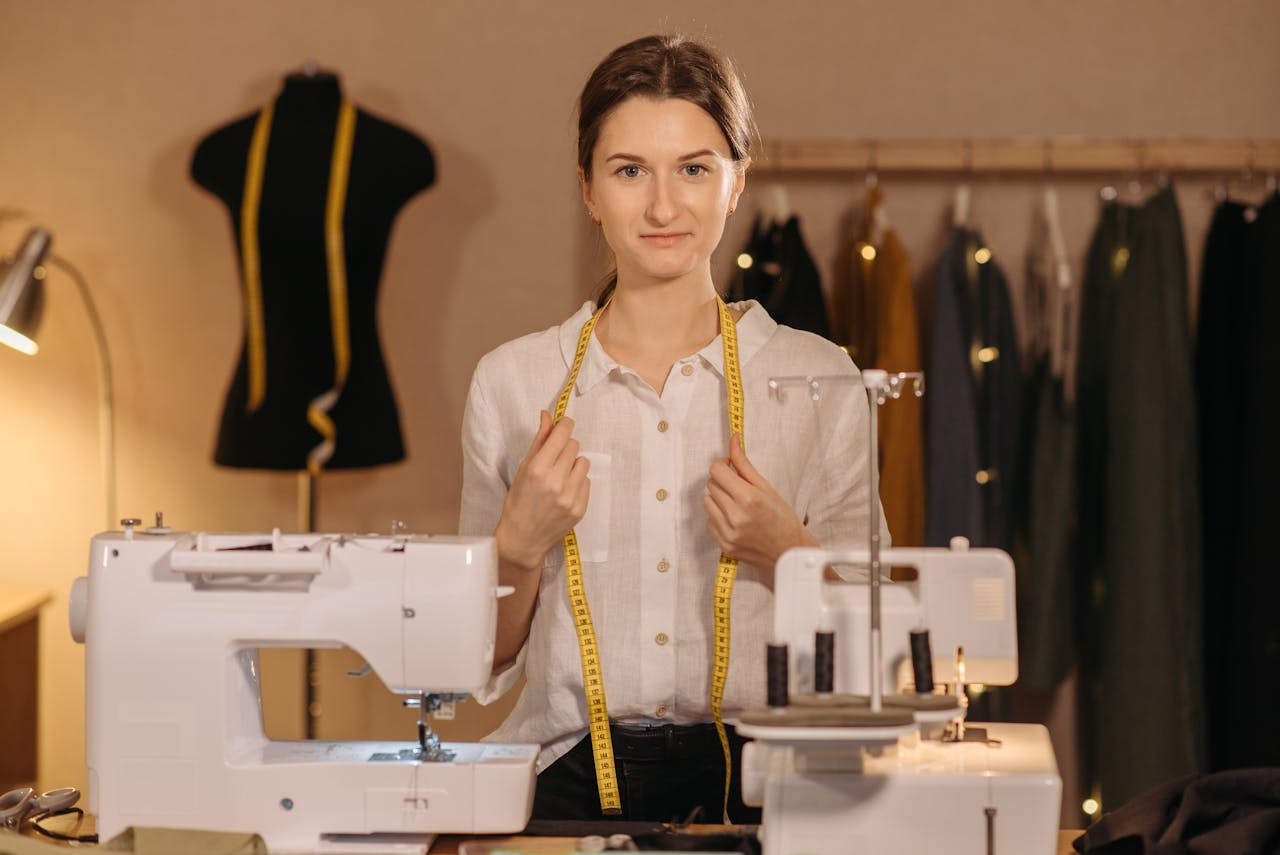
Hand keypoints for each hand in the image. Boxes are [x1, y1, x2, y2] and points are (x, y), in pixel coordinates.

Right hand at [495, 411, 590, 570]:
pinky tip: (563, 491)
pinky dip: (577, 482)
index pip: (562, 435)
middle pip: (574, 446)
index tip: (564, 424)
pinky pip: (587, 482)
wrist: (522, 539)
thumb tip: (548, 416)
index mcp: (538, 470)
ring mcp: (570, 497)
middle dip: (565, 447)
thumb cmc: (518, 503)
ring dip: (573, 465)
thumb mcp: (523, 469)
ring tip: (559, 477)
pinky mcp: (580, 508)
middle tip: (554, 459)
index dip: (565, 425)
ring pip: (583, 462)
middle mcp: (555, 482)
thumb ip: (539, 441)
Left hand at [704, 434, 816, 570]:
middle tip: (738, 487)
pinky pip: (709, 521)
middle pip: (711, 485)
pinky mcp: (723, 544)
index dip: (722, 464)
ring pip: (707, 502)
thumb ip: (744, 465)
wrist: (789, 551)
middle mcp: (736, 517)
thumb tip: (733, 442)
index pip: (717, 471)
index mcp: (749, 499)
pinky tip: (735, 518)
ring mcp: (728, 533)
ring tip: (737, 504)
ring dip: (718, 499)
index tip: (729, 465)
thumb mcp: (767, 488)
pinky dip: (718, 516)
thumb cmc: (784, 520)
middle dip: (723, 481)